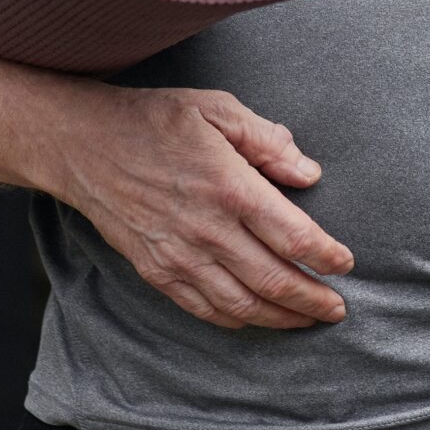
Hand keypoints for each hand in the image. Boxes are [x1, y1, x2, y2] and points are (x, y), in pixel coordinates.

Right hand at [48, 85, 354, 330]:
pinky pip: (203, 309)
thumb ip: (268, 141)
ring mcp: (180, 256)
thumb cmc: (154, 121)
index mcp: (231, 188)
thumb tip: (309, 173)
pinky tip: (254, 319)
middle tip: (338, 309)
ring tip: (307, 320)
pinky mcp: (157, 271)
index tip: (346, 264)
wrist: (83, 146)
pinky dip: (235, 320)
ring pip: (242, 305)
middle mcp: (208, 230)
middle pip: (274, 281)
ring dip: (280, 319)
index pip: (294, 236)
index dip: (326, 256)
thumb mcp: (217, 109)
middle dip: (313, 300)